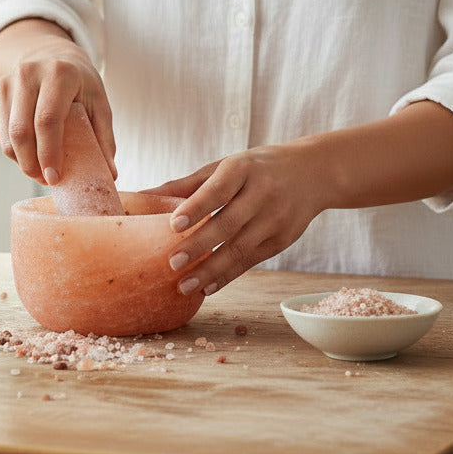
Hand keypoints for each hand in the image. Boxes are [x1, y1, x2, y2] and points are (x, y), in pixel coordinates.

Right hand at [0, 19, 115, 185]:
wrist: (52, 56)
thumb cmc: (79, 84)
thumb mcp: (98, 102)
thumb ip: (104, 137)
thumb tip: (111, 174)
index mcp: (59, 74)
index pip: (47, 119)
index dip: (48, 152)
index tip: (54, 177)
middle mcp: (28, 74)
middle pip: (21, 131)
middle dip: (31, 164)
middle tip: (46, 180)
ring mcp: (6, 83)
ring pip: (8, 137)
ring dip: (22, 162)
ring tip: (40, 170)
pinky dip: (13, 151)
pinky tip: (29, 154)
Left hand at [147, 144, 327, 296]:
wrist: (312, 173)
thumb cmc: (255, 168)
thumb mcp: (224, 166)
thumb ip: (185, 184)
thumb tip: (140, 195)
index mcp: (242, 169)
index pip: (218, 190)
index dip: (196, 207)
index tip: (173, 224)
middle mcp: (262, 193)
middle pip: (228, 224)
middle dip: (199, 246)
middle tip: (172, 264)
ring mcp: (275, 219)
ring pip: (240, 249)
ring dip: (211, 270)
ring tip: (184, 286)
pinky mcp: (282, 240)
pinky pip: (251, 261)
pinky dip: (228, 276)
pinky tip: (207, 287)